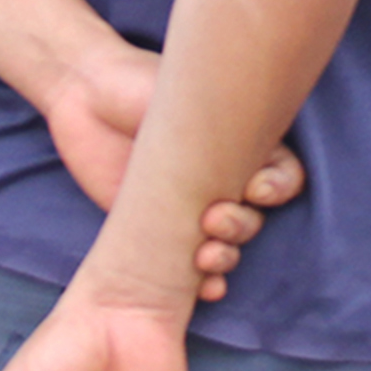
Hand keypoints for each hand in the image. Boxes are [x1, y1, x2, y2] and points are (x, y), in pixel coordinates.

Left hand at [39, 39, 306, 302]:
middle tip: (213, 219)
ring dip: (225, 257)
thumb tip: (257, 154)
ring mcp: (190, 206)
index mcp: (241, 144)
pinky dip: (205, 282)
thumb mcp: (191, 94)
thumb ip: (226, 121)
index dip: (279, 189)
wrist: (86, 93)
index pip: (284, 176)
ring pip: (229, 244)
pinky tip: (204, 287)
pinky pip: (191, 266)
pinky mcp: (157, 229)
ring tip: (205, 256)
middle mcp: (222, 177)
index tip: (255, 189)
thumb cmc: (141, 82)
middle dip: (241, 226)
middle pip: (255, 217)